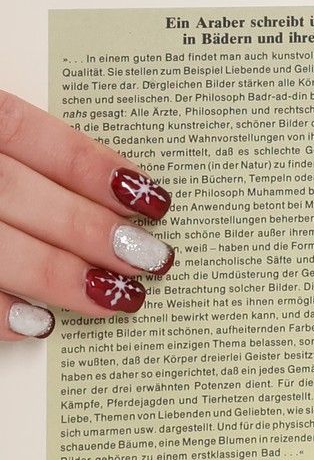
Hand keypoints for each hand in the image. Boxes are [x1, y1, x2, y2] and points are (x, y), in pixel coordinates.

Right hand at [0, 92, 176, 341]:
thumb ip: (18, 153)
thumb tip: (115, 192)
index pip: (23, 133)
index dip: (90, 165)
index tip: (151, 196)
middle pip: (10, 194)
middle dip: (86, 229)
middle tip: (154, 258)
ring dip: (53, 276)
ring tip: (116, 297)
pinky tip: (36, 325)